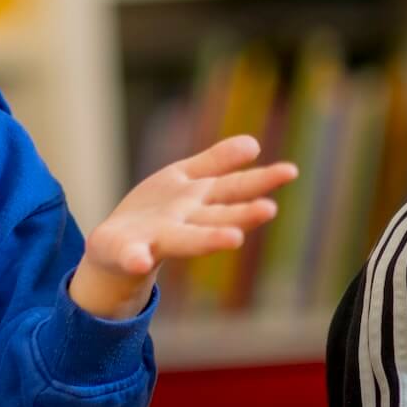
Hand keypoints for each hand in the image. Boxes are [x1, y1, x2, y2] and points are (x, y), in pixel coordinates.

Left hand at [71, 134, 297, 319]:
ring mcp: (157, 238)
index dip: (261, 180)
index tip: (290, 171)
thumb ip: (217, 163)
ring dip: (207, 239)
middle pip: (218, 217)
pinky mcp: (127, 251)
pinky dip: (136, 259)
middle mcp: (186, 222)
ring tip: (233, 239)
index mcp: (199, 201)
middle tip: (270, 209)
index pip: (234, 188)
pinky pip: (131, 255)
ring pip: (186, 239)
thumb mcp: (187, 180)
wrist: (116, 244)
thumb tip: (253, 144)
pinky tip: (139, 261)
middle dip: (243, 214)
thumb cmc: (158, 211)